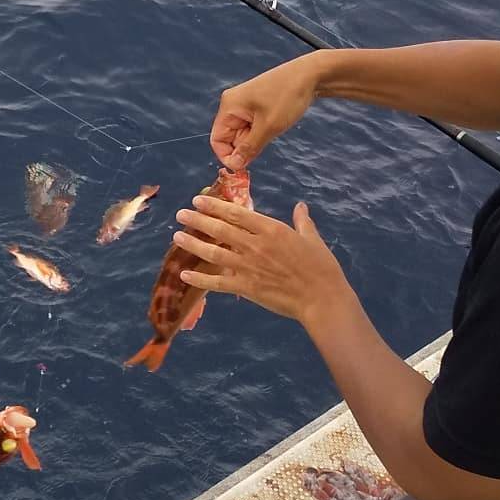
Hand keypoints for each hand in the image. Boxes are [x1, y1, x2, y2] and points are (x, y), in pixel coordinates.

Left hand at [172, 194, 356, 327]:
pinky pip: (218, 283)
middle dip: (198, 220)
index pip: (236, 214)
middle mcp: (255, 245)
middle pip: (220, 230)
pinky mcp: (247, 287)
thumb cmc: (321, 268)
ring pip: (214, 253)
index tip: (198, 201)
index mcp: (271, 230)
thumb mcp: (313, 239)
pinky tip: (183, 275)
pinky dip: (199, 280)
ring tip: (176, 237)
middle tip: (180, 214)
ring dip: (193, 244)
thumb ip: (302, 221)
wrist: (323, 299)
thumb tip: (300, 206)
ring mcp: (249, 267)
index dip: (214, 206)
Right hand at [211, 53, 322, 169]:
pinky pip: (252, 126)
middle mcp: (232, 104)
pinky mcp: (255, 104)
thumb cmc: (288, 96)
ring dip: (256, 138)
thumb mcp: (268, 127)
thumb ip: (249, 148)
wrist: (311, 74)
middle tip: (266, 142)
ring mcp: (244, 104)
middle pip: (230, 137)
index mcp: (229, 107)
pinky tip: (276, 122)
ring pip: (242, 133)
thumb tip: (235, 165)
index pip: (217, 140)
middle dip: (246, 146)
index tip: (244, 166)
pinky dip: (262, 131)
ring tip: (274, 127)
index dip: (228, 156)